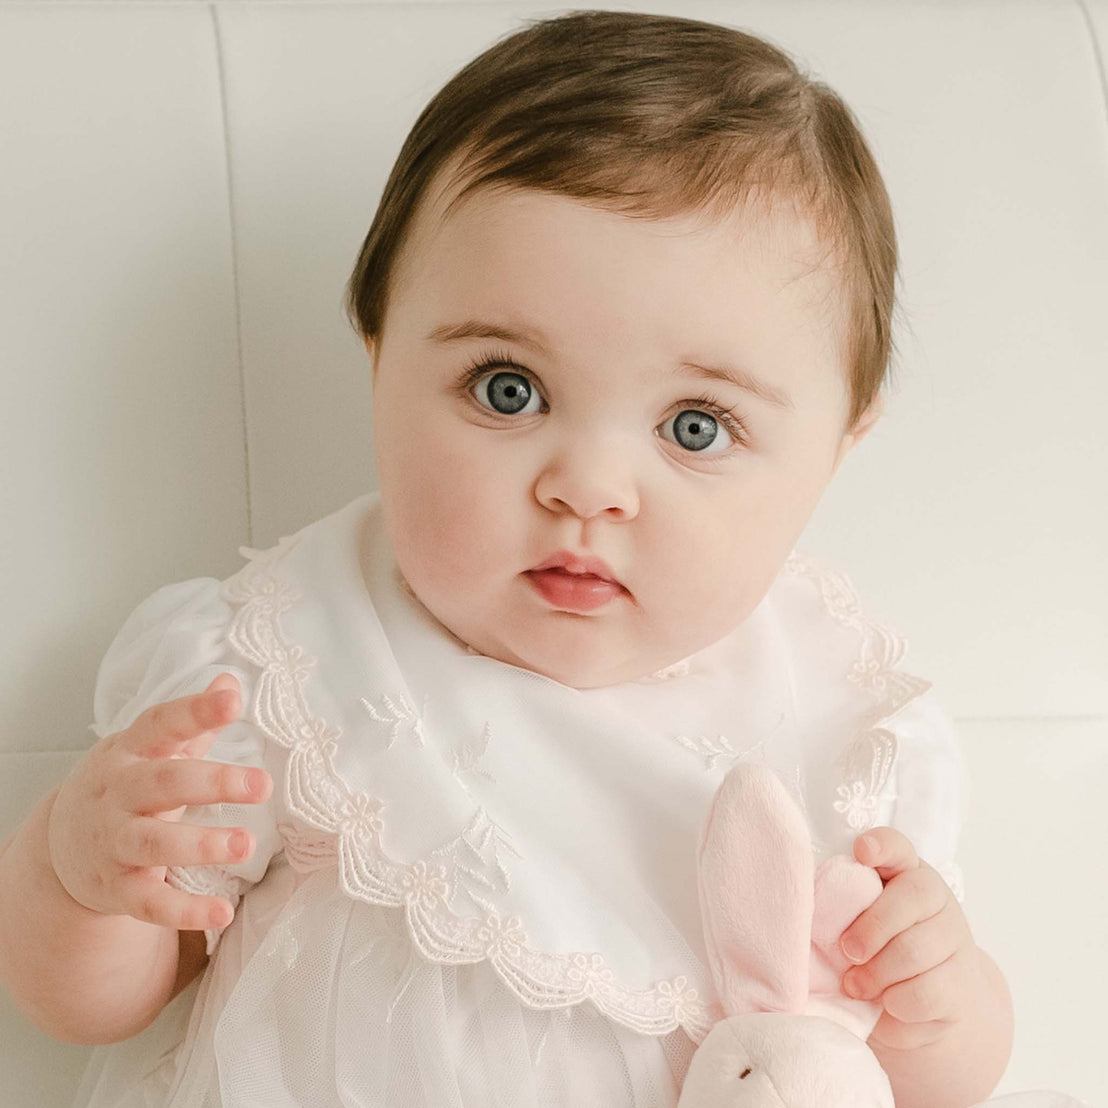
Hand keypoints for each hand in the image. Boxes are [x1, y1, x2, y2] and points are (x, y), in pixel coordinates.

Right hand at [47, 673, 271, 930]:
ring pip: (153, 843)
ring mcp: (114, 842)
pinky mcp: (117, 888)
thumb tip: (231, 680)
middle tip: (263, 784)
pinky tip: (221, 913)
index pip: (161, 724)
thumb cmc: (128, 785)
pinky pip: (150, 902)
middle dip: (213, 783)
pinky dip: (184, 910)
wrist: (63, 845)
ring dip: (200, 844)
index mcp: (130, 752)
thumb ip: (194, 721)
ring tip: (244, 844)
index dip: (195, 711)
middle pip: (163, 783)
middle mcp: (118, 794)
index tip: (233, 699)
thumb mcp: (151, 749)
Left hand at [838, 827, 984, 1050]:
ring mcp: (955, 939)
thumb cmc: (876, 951)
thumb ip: (840, 907)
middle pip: (912, 898)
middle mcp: (937, 898)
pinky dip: (896, 1002)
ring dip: (876, 974)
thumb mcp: (857, 921)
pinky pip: (924, 993)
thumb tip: (806, 911)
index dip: (881, 845)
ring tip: (855, 985)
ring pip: (914, 951)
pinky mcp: (962, 984)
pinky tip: (887, 1002)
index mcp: (903, 872)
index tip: (861, 851)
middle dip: (871, 928)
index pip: (898, 847)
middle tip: (847, 951)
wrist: (929, 1003)